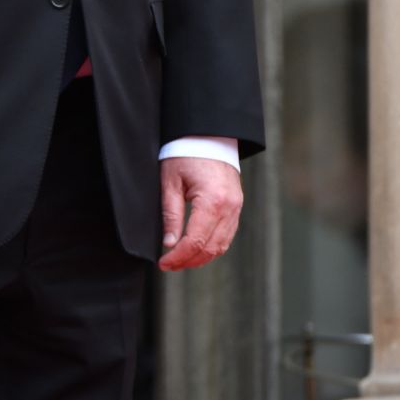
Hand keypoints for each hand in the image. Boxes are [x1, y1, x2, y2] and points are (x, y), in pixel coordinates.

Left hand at [157, 157, 242, 271]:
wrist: (208, 134)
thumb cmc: (186, 153)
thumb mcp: (171, 181)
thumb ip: (171, 214)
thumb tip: (168, 244)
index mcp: (212, 201)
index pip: (195, 242)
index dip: (178, 257)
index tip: (163, 263)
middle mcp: (229, 208)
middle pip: (210, 248)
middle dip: (188, 261)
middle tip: (168, 265)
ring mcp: (236, 208)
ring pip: (221, 246)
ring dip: (201, 257)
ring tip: (180, 260)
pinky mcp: (236, 206)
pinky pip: (227, 235)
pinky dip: (212, 246)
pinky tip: (196, 249)